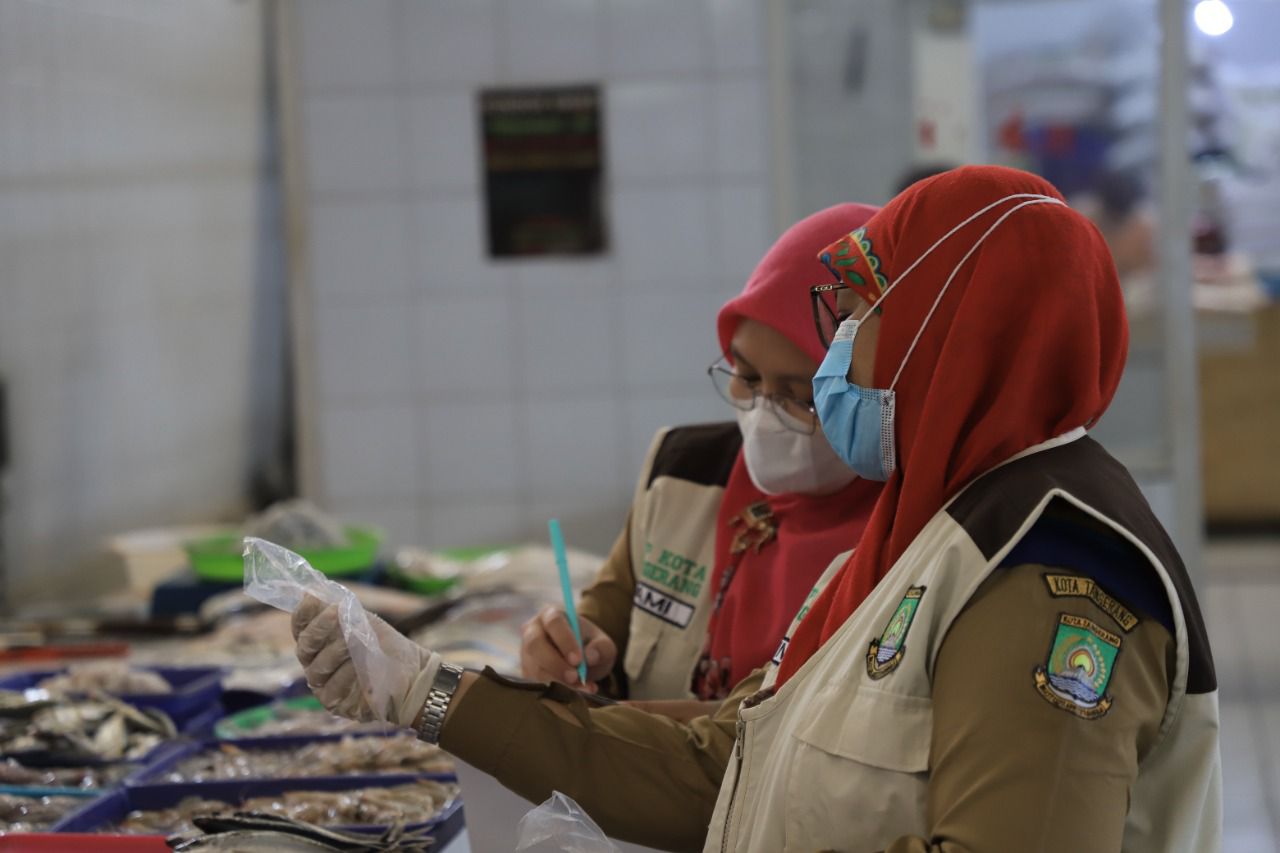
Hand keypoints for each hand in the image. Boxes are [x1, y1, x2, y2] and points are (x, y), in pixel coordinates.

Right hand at [292, 594, 438, 725]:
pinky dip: (347, 676)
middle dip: (320, 628)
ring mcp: (322, 684)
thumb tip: (311, 592)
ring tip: (360, 642)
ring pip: (317, 668)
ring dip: (338, 652)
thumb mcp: (365, 622)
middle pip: (305, 646)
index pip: (300, 625)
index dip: (303, 613)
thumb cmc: (386, 645)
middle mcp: (315, 662)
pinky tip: (362, 670)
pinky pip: (332, 688)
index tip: (312, 599)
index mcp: (319, 640)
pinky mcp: (333, 703)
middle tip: (335, 614)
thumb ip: (339, 609)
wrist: (412, 673)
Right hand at [519, 607, 615, 690]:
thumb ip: (602, 648)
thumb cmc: (590, 646)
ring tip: (582, 686)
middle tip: (575, 677)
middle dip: (555, 663)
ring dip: (558, 680)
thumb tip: (590, 657)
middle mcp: (533, 630)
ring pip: (534, 667)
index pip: (554, 623)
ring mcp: (526, 652)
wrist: (581, 660)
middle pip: (535, 644)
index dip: (565, 641)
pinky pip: (535, 683)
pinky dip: (556, 690)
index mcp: (551, 615)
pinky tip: (575, 692)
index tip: (578, 660)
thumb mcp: (604, 645)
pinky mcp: (526, 672)